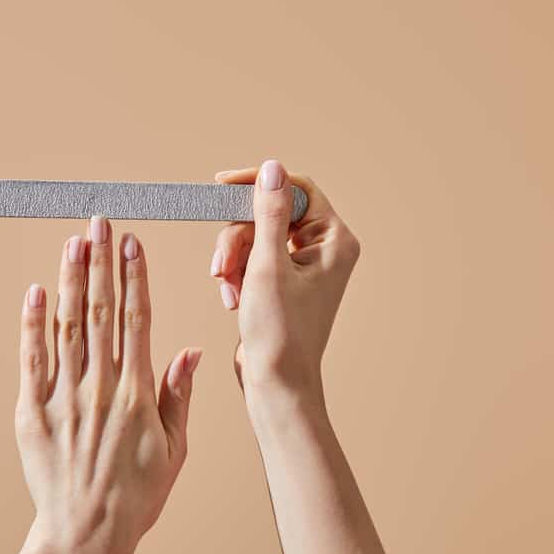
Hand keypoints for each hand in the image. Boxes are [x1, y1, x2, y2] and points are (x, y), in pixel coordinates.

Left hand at [19, 217, 199, 553]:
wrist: (86, 535)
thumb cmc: (136, 496)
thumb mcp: (174, 449)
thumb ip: (179, 396)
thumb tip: (189, 351)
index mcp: (137, 393)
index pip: (136, 319)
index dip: (134, 277)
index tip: (134, 243)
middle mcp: (100, 387)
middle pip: (100, 310)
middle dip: (101, 261)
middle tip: (100, 221)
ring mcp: (63, 397)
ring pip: (67, 326)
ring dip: (70, 279)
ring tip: (73, 241)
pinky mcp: (32, 411)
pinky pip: (32, 359)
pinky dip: (32, 323)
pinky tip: (36, 290)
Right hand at [210, 159, 359, 398]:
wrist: (276, 383)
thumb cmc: (280, 333)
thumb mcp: (267, 266)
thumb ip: (268, 214)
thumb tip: (272, 169)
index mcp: (333, 241)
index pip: (296, 190)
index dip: (257, 184)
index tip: (221, 185)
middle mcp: (323, 249)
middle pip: (268, 214)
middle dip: (237, 239)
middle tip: (220, 265)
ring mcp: (303, 266)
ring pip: (254, 237)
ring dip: (233, 260)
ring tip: (228, 290)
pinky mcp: (283, 281)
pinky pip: (251, 259)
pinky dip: (236, 275)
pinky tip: (233, 299)